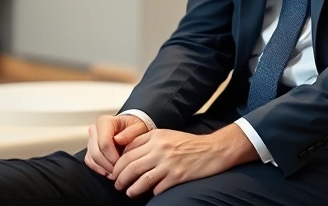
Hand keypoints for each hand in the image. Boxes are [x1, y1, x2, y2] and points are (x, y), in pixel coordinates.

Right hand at [84, 114, 149, 176]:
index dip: (113, 157)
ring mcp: (90, 140)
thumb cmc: (135, 128)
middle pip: (96, 153)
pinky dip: (100, 169)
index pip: (104, 143)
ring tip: (118, 173)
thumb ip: (131, 132)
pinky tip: (111, 172)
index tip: (123, 164)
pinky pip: (90, 162)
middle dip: (109, 165)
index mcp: (104, 122)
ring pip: (92, 159)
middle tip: (121, 172)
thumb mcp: (139, 127)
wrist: (131, 129)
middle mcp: (94, 130)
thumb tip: (118, 139)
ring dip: (105, 169)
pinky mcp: (90, 150)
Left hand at [111, 125, 254, 196]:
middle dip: (120, 178)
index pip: (128, 151)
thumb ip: (146, 141)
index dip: (118, 164)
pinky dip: (151, 192)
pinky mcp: (178, 176)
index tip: (115, 171)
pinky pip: (157, 188)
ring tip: (128, 192)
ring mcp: (169, 163)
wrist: (212, 150)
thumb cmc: (188, 144)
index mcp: (155, 137)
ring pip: (141, 179)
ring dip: (131, 189)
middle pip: (130, 166)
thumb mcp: (165, 135)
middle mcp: (160, 149)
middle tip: (117, 184)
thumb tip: (125, 152)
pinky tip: (149, 193)